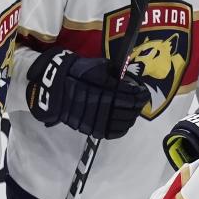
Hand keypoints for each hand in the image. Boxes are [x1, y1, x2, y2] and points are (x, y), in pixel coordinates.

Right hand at [25, 48, 147, 139]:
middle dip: (138, 105)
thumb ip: (115, 74)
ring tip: (134, 110)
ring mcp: (98, 119)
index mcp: (106, 89)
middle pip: (130, 109)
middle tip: (141, 100)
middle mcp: (104, 105)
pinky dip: (123, 128)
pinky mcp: (92, 128)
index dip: (141, 94)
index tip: (144, 92)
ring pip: (124, 122)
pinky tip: (125, 122)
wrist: (55, 88)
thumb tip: (130, 81)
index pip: (131, 95)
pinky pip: (113, 132)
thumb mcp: (98, 66)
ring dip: (132, 116)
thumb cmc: (77, 73)